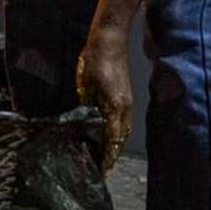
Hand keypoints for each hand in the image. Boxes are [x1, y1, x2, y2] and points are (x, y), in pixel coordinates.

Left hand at [76, 25, 133, 172]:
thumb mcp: (85, 85)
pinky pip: (123, 120)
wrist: (110, 40)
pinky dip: (117, 131)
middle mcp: (125, 108)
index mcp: (116, 108)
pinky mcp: (125, 95)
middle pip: (120, 138)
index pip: (112, 139)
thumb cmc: (96, 60)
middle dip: (112, 154)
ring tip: (106, 156)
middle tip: (103, 168)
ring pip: (123, 130)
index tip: (103, 169)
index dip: (107, 156)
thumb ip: (86, 105)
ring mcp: (128, 101)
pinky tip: (109, 133)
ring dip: (116, 144)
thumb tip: (82, 123)